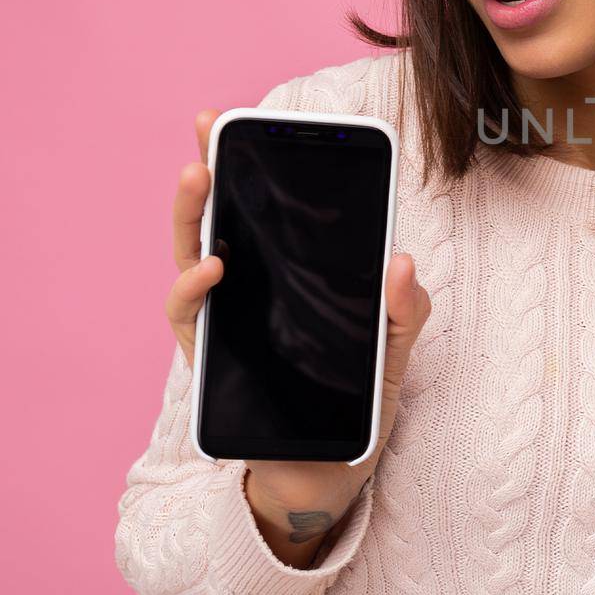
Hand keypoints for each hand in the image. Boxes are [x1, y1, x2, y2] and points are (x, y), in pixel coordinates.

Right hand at [165, 109, 430, 552]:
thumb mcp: (395, 356)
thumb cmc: (358, 408)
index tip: (245, 116)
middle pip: (222, 221)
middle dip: (210, 169)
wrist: (329, 478)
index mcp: (294, 279)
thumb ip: (404, 312)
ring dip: (191, 216)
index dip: (256, 167)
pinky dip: (194, 290)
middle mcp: (252, 292)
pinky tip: (212, 267)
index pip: (271, 214)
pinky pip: (190, 319)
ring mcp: (227, 324)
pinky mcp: (210, 361)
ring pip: (193, 257)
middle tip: (207, 125)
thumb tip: (402, 261)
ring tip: (197, 176)